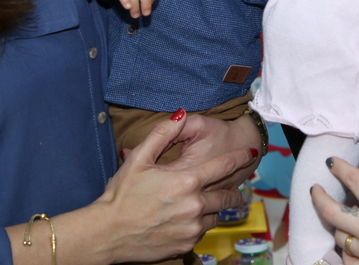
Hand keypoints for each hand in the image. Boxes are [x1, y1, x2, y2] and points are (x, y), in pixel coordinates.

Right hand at [94, 112, 257, 261]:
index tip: (250, 153)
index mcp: (186, 181)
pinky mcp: (186, 244)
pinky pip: (202, 232)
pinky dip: (199, 225)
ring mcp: (192, 228)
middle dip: (232, 191)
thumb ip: (162, 134)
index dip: (239, 158)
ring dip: (213, 209)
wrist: (108, 233)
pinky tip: (185, 220)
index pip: (223, 166)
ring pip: (215, 215)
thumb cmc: (121, 195)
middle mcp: (195, 205)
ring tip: (201, 205)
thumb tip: (180, 114)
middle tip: (232, 189)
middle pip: (227, 196)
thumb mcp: (139, 159)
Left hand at [312, 157, 358, 264]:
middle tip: (315, 190)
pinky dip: (347, 252)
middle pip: (329, 210)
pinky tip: (350, 246)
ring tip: (342, 220)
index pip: (351, 180)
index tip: (331, 163)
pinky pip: (348, 261)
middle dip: (318, 197)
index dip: (338, 167)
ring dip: (338, 226)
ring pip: (338, 237)